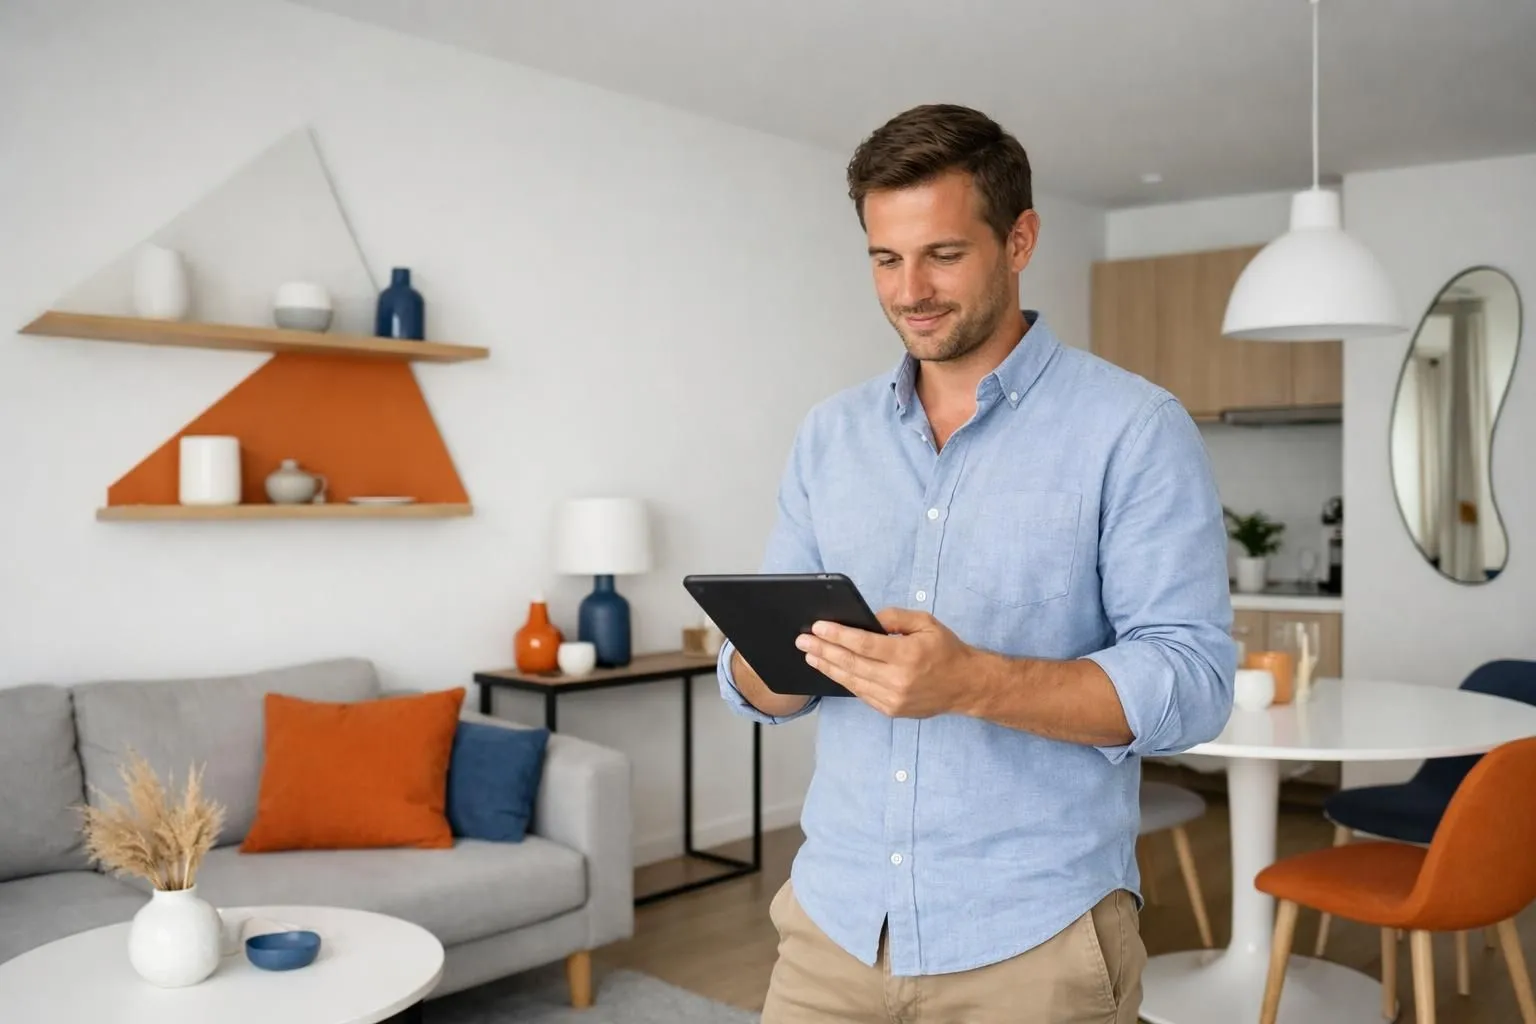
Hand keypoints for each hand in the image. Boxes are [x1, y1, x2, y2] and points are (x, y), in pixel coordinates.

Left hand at [795, 607, 980, 717]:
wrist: (966, 686)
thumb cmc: (946, 651)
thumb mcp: (926, 623)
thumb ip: (894, 617)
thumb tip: (865, 618)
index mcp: (908, 655)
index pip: (864, 644)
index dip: (838, 635)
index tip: (818, 627)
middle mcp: (899, 679)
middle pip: (852, 664)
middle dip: (824, 651)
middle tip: (803, 641)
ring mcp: (894, 698)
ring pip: (852, 681)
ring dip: (828, 667)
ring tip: (810, 655)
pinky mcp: (891, 709)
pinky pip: (860, 693)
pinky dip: (843, 680)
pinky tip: (831, 669)